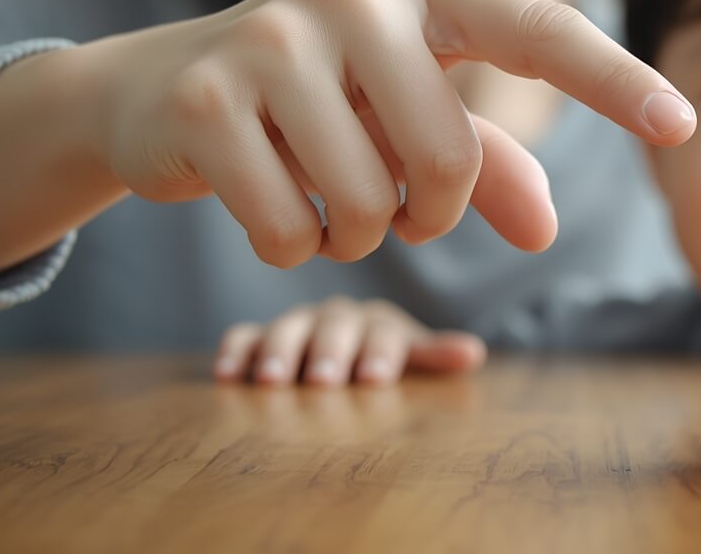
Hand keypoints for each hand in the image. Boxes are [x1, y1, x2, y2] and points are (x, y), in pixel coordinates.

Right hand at [86, 0, 695, 267]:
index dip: (614, 79)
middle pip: (451, 159)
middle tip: (388, 197)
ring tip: (321, 189)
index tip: (682, 121)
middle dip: (427, 213)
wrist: (159, 92)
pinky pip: (294, 230)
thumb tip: (545, 232)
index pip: (538, 30)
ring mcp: (274, 36)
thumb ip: (484, 164)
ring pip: (371, 204)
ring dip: (357, 233)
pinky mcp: (209, 99)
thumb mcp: (404, 120)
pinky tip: (262, 195)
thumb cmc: (313, 102)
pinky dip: (292, 244)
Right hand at [213, 296, 485, 385]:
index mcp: (379, 323)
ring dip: (280, 353)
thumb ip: (433, 358)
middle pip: (334, 327)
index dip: (380, 351)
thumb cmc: (381, 367)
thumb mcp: (409, 363)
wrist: (339, 365)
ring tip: (274, 382)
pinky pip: (243, 338)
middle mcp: (337, 317)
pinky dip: (235, 352)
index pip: (383, 329)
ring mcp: (296, 326)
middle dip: (329, 352)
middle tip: (323, 381)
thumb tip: (473, 352)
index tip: (375, 378)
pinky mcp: (257, 339)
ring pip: (287, 329)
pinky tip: (227, 375)